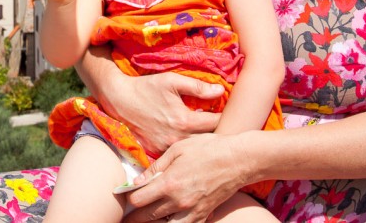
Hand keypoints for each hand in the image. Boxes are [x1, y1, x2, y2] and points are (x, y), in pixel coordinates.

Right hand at [92, 68, 224, 156]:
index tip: (230, 112)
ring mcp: (166, 147)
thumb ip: (198, 88)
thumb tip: (220, 90)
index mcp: (184, 121)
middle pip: (207, 140)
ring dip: (202, 141)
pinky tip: (189, 140)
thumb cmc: (147, 87)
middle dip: (216, 132)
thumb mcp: (172, 81)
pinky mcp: (156, 151)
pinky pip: (177, 153)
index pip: (215, 123)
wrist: (119, 100)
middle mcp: (177, 138)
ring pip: (193, 148)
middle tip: (223, 124)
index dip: (225, 117)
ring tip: (208, 133)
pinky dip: (185, 147)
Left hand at [122, 133, 249, 222]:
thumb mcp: (177, 149)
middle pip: (148, 217)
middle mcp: (178, 201)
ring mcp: (192, 211)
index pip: (138, 200)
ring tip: (146, 220)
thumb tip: (138, 180)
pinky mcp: (204, 215)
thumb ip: (156, 167)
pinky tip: (169, 219)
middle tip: (126, 218)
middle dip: (135, 217)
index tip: (126, 194)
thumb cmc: (207, 149)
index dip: (129, 198)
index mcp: (169, 183)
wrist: (238, 159)